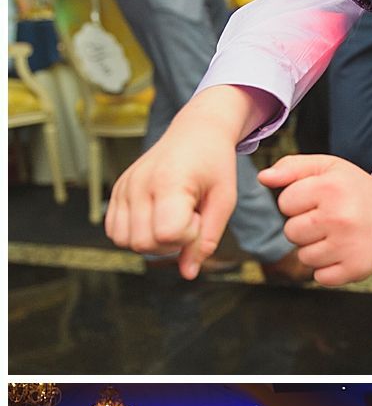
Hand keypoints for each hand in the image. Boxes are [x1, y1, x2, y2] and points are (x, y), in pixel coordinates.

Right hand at [105, 92, 242, 277]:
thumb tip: (188, 273)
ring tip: (173, 217)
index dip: (188, 236)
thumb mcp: (224, 200)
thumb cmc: (214, 164)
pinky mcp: (117, 190)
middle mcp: (139, 184)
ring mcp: (124, 187)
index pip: (165, 235)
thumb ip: (207, 239)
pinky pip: (114, 230)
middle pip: (143, 244)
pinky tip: (157, 217)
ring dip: (152, 241)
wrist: (196, 132)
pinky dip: (135, 233)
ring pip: (125, 241)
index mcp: (169, 183)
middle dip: (171, 243)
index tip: (200, 217)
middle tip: (190, 217)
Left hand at [259, 156, 371, 287]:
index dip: (297, 202)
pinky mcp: (356, 269)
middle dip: (304, 227)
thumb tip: (263, 178)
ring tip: (336, 236)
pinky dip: (328, 269)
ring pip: (304, 257)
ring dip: (315, 249)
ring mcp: (349, 245)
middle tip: (327, 219)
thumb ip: (292, 167)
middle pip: (291, 232)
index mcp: (331, 188)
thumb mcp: (326, 167)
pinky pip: (321, 277)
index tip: (318, 200)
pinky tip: (343, 252)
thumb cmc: (352, 188)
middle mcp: (340, 217)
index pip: (285, 203)